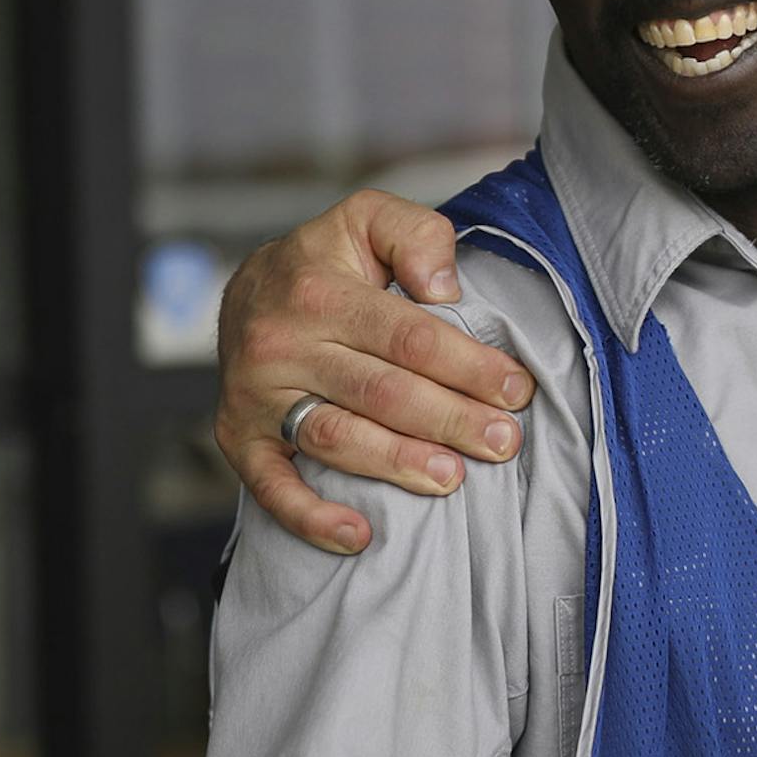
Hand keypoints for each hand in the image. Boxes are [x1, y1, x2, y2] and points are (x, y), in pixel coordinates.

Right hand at [215, 189, 534, 554]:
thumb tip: (444, 286)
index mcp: (319, 292)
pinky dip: (311, 517)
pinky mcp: (239, 439)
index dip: (468, 367)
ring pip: (337, 438)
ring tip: (452, 478)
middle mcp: (282, 345)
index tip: (517, 390)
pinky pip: (270, 487)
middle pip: (382, 392)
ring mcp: (257, 397)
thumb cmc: (325, 264)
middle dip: (451, 420)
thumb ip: (414, 235)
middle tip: (503, 442)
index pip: (409, 337)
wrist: (244, 293)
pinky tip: (359, 536)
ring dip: (398, 464)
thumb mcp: (367, 221)